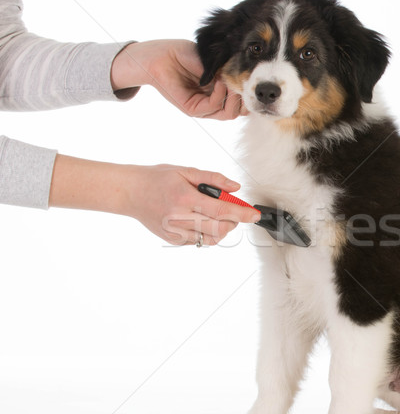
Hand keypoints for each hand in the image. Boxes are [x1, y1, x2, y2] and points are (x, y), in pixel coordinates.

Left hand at [110, 40, 243, 118]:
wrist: (162, 55)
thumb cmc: (187, 55)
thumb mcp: (216, 63)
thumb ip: (231, 73)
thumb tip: (252, 80)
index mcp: (220, 94)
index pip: (241, 104)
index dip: (250, 96)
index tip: (254, 83)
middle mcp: (213, 103)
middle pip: (238, 112)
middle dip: (245, 99)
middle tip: (245, 84)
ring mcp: (203, 109)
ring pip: (228, 113)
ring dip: (234, 97)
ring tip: (233, 82)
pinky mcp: (193, 109)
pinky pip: (213, 107)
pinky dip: (220, 94)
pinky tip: (219, 81)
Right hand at [125, 166, 259, 245]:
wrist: (130, 192)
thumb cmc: (158, 178)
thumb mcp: (185, 171)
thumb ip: (212, 179)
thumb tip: (235, 187)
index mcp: (185, 198)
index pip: (221, 210)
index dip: (242, 214)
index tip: (255, 215)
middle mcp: (180, 218)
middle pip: (219, 228)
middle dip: (233, 222)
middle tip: (233, 213)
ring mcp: (175, 232)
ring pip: (210, 239)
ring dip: (221, 229)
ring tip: (215, 216)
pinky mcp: (172, 240)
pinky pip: (198, 242)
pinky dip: (206, 233)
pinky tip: (200, 220)